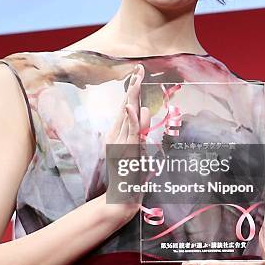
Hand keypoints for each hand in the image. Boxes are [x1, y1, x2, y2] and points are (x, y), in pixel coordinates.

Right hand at [103, 63, 150, 222]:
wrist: (121, 197)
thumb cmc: (130, 175)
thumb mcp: (137, 147)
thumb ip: (140, 128)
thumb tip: (147, 109)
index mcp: (118, 132)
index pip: (126, 105)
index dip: (133, 89)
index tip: (139, 72)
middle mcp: (117, 134)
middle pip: (126, 105)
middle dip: (134, 86)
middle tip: (140, 67)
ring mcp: (120, 142)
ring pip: (128, 115)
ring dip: (132, 95)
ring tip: (137, 77)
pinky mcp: (125, 151)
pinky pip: (129, 132)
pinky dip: (129, 118)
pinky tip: (130, 105)